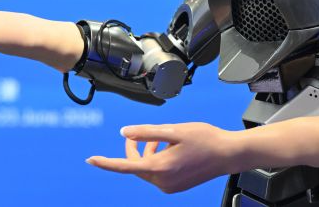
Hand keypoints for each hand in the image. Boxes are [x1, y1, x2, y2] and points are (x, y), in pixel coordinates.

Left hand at [85, 122, 241, 193]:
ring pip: (147, 169)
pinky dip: (158, 160)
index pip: (126, 166)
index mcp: (160, 168)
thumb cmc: (205, 139)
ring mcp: (169, 187)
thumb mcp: (174, 130)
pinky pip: (157, 174)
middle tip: (144, 134)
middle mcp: (163, 181)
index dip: (106, 163)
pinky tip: (171, 150)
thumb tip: (124, 133)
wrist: (228, 154)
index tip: (91, 160)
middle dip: (136, 149)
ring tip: (164, 140)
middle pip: (136, 165)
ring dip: (149, 153)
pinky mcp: (175, 187)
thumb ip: (147, 132)